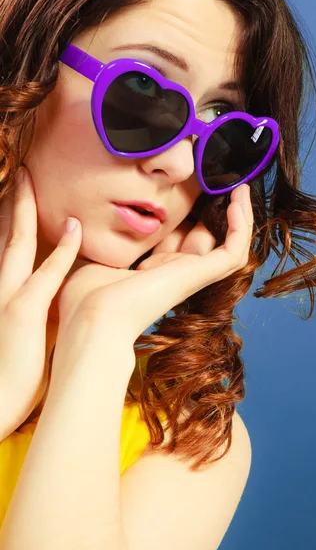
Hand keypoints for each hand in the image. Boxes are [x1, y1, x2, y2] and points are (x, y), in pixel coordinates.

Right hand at [0, 166, 82, 431]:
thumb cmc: (12, 375)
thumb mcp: (25, 336)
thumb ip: (37, 312)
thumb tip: (56, 301)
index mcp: (5, 293)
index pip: (11, 250)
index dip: (17, 222)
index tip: (26, 199)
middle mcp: (2, 289)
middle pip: (8, 237)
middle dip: (14, 204)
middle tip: (22, 174)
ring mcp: (9, 298)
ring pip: (18, 243)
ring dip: (25, 210)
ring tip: (29, 180)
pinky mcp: (24, 313)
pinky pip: (46, 274)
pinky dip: (62, 251)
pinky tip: (75, 228)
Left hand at [56, 183, 253, 351]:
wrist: (92, 320)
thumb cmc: (85, 297)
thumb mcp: (92, 257)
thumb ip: (92, 241)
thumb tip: (75, 222)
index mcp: (151, 270)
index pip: (177, 238)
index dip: (185, 213)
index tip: (188, 187)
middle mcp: (174, 271)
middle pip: (204, 237)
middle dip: (215, 209)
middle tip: (221, 180)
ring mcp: (190, 274)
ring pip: (229, 246)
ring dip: (240, 216)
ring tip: (241, 188)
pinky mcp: (199, 275)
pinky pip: (233, 251)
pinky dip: (241, 226)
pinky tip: (237, 200)